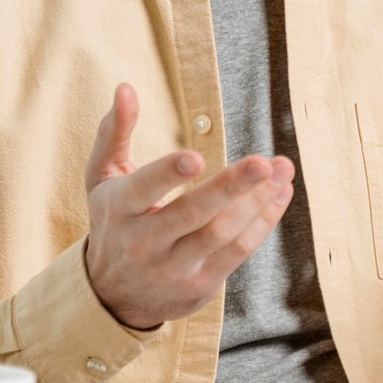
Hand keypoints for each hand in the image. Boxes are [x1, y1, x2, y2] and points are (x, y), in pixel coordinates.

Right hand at [80, 82, 294, 330]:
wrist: (112, 296)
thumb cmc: (113, 221)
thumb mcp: (101, 178)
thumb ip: (114, 132)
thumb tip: (126, 87)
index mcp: (119, 210)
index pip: (143, 190)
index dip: (168, 174)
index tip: (196, 157)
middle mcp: (144, 243)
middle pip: (192, 214)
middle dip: (230, 188)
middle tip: (263, 164)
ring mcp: (173, 267)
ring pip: (221, 233)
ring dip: (257, 201)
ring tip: (282, 169)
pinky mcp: (200, 285)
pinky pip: (238, 252)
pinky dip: (263, 222)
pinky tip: (280, 195)